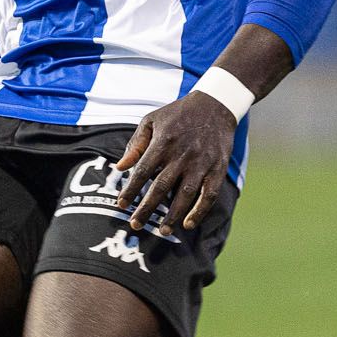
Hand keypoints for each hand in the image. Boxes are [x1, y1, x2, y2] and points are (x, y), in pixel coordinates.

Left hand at [113, 93, 236, 233]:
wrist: (214, 105)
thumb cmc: (178, 114)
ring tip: (163, 231)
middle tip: (135, 224)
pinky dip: (199, 211)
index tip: (121, 204)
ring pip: (185, 195)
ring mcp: (201, 163)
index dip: (130, 189)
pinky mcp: (217, 169)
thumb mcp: (152, 121)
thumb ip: (136, 144)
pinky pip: (209, 195)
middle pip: (161, 187)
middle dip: (147, 208)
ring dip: (173, 215)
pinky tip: (188, 224)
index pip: (142, 171)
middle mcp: (182, 155)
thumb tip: (119, 167)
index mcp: (163, 142)